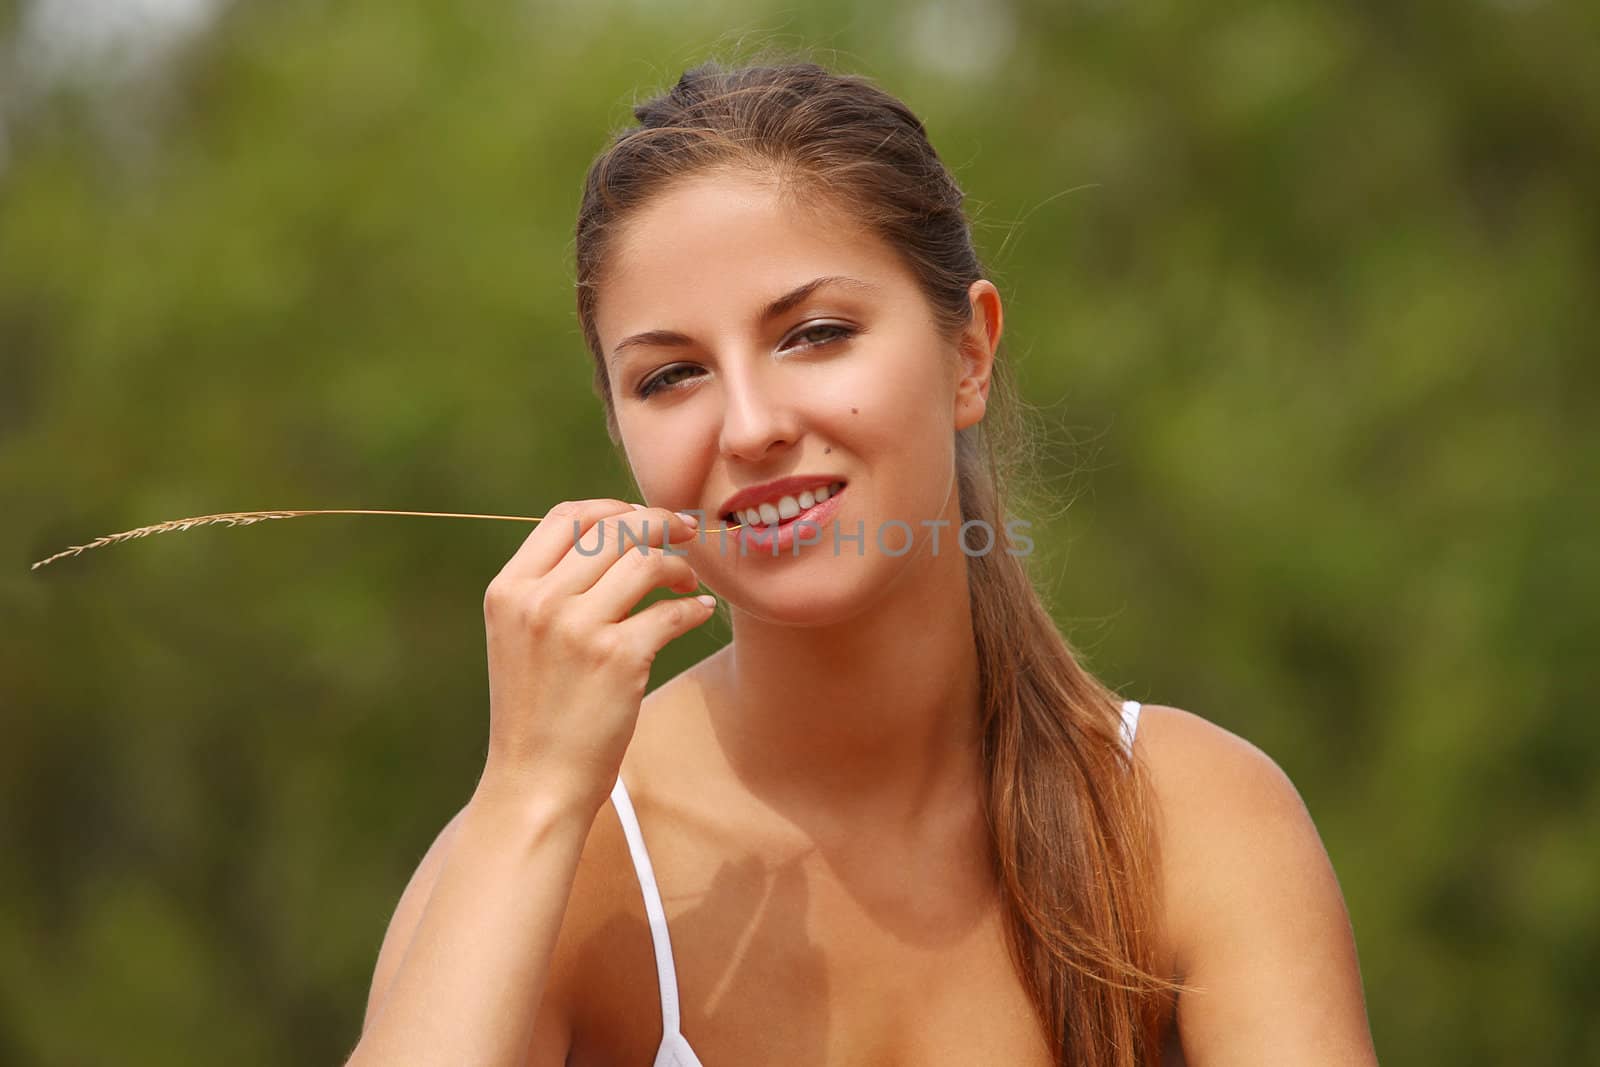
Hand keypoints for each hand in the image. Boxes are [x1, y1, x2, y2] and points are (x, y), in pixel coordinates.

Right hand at [477, 499, 710, 813]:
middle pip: (614, 528)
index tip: (642, 518)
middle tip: (684, 536)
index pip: (566, 516)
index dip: (613, 507)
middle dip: (659, 524)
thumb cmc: (536, 713)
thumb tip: (613, 537)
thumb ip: (551, 589)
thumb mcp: (520, 638)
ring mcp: (577, 629)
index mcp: (509, 590)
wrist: (534, 784)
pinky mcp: (617, 659)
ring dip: (678, 566)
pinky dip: (693, 608)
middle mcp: (538, 602)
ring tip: (688, 584)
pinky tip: (700, 614)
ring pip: (646, 560)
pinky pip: (671, 610)